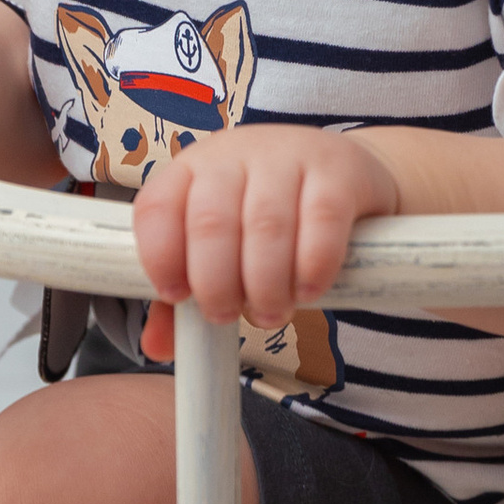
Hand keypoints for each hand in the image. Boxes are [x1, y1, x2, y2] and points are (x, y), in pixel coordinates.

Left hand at [134, 129, 401, 350]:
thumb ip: (189, 292)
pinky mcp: (338, 170)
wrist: (346, 173)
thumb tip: (160, 347)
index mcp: (193, 170)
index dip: (160, 256)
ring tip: (272, 312)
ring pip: (265, 224)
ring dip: (265, 284)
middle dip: (215, 283)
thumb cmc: (272, 215)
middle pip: (211, 222)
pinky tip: (309, 289)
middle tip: (226, 316)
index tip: (177, 296)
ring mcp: (288, 157)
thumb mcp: (226, 243)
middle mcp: (235, 155)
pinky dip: (312, 265)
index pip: (157, 206)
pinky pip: (322, 219)